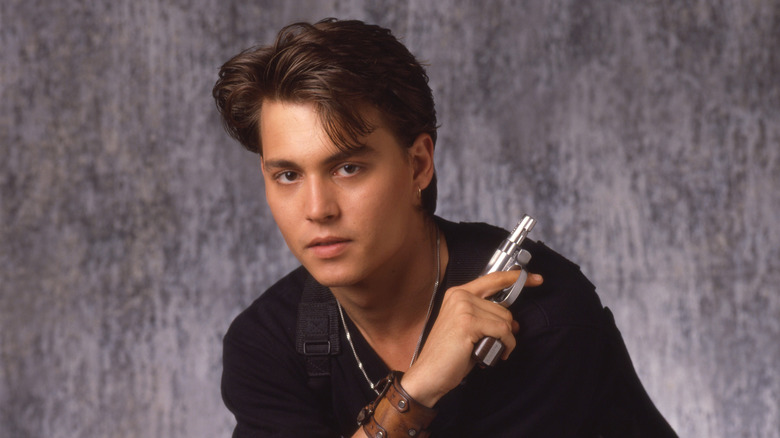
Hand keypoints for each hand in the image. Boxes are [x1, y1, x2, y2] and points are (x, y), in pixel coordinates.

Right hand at [401, 271, 542, 406]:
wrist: (429, 374)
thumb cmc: (448, 355)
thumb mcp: (468, 329)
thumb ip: (487, 318)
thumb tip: (514, 322)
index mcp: (458, 294)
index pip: (493, 279)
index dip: (516, 278)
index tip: (536, 279)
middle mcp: (460, 296)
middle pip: (503, 307)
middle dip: (505, 329)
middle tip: (493, 344)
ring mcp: (463, 308)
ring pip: (505, 320)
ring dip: (505, 340)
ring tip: (490, 350)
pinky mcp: (469, 323)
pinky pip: (503, 332)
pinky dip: (506, 346)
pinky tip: (495, 354)